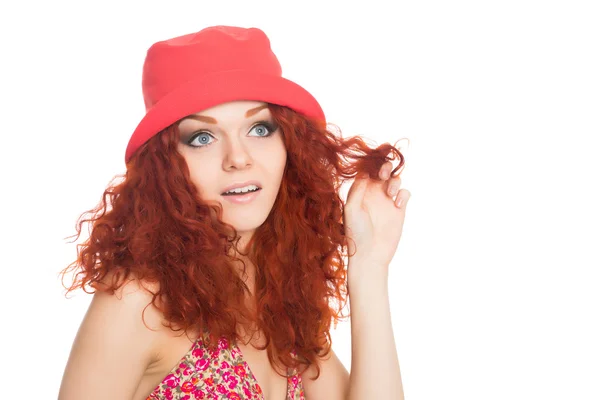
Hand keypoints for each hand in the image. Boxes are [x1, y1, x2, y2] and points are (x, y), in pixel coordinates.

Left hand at [344, 161, 410, 278]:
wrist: (370, 255)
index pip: (366, 170)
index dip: (370, 163)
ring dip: (394, 180)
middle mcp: (373, 193)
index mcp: (360, 191)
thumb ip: (357, 190)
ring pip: (395, 179)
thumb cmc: (356, 234)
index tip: (373, 160)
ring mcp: (387, 201)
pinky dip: (403, 194)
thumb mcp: (352, 210)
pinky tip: (398, 205)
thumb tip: (364, 171)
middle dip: (385, 166)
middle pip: (382, 171)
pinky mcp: (399, 210)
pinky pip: (404, 193)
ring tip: (390, 193)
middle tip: (384, 172)